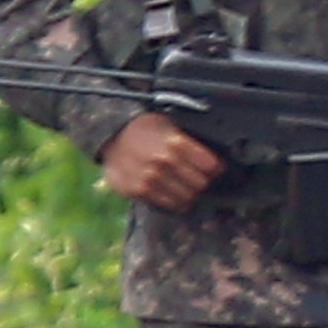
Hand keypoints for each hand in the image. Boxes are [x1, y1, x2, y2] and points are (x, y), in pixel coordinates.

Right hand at [99, 112, 226, 210]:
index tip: (216, 169)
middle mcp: (165, 161)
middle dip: (203, 182)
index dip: (216, 168)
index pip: (211, 166)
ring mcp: (152, 177)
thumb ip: (190, 140)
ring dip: (189, 194)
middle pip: (201, 184)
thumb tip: (216, 155)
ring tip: (187, 188)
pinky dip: (174, 201)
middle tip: (200, 179)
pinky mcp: (140, 190)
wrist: (111, 135)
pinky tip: (173, 193)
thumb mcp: (169, 124)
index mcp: (176, 142)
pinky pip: (168, 203)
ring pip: (187, 197)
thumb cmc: (145, 128)